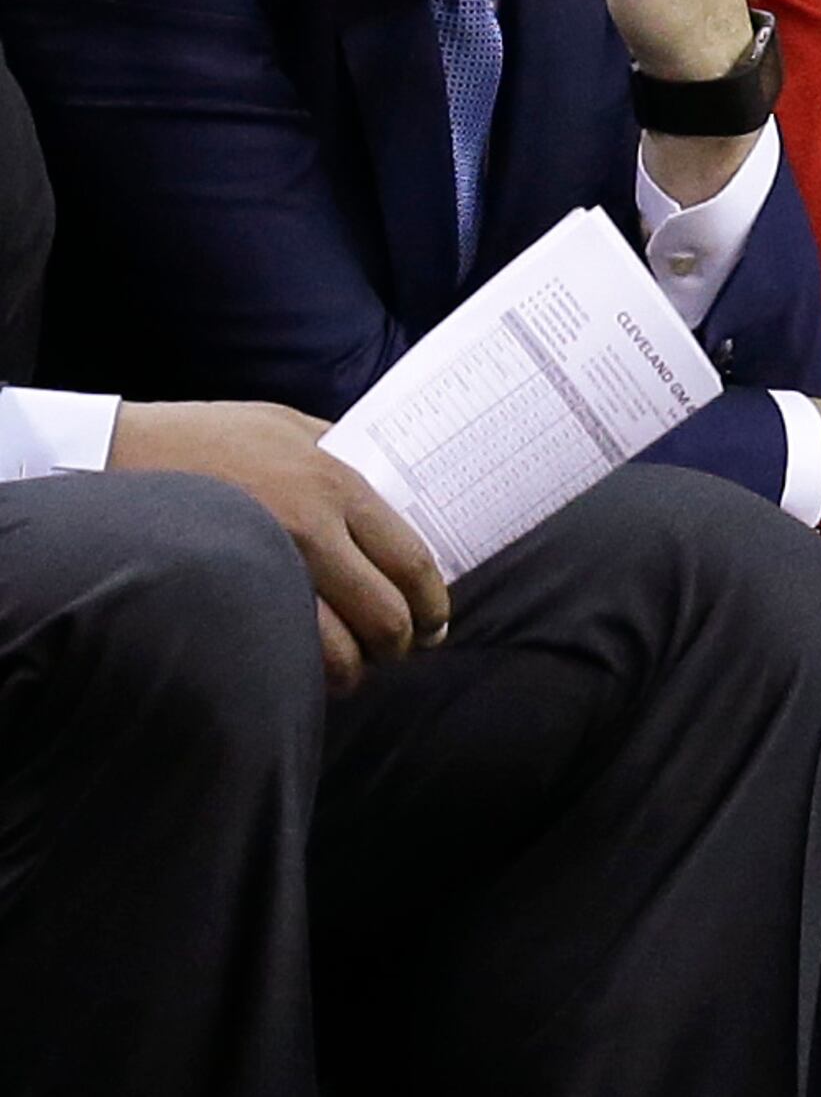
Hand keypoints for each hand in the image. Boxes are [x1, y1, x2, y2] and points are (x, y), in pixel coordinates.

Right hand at [108, 398, 447, 691]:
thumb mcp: (283, 423)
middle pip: (385, 613)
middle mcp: (312, 528)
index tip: (435, 623)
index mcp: (336, 484)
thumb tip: (390, 480)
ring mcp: (268, 566)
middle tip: (399, 651)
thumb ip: (338, 450)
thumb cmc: (202, 436)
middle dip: (401, 643)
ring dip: (355, 670)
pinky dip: (303, 673)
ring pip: (338, 648)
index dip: (432, 604)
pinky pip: (282, 651)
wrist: (108, 451)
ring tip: (354, 670)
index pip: (410, 561)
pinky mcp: (226, 595)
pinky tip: (302, 670)